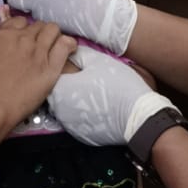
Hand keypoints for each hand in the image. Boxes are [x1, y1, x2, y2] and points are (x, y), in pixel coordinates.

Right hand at [0, 15, 76, 128]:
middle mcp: (23, 38)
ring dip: (53, 36)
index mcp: (4, 35)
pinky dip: (68, 44)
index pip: (21, 21)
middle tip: (38, 47)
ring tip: (53, 47)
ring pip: (53, 30)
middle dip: (39, 34)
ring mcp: (38, 51)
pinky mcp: (51, 67)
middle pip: (39, 25)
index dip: (25, 29)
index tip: (25, 39)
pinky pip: (65, 45)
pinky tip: (69, 50)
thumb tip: (7, 46)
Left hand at [48, 45, 176, 146]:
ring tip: (92, 96)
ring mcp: (68, 124)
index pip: (51, 76)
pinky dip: (82, 115)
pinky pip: (75, 121)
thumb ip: (80, 55)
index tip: (74, 69)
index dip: (62, 71)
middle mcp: (59, 109)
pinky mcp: (79, 135)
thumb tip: (71, 52)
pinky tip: (96, 109)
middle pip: (56, 94)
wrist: (136, 116)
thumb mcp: (98, 61)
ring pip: (64, 109)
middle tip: (85, 82)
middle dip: (66, 87)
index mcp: (61, 88)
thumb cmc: (117, 85)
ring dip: (73, 102)